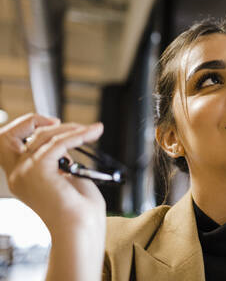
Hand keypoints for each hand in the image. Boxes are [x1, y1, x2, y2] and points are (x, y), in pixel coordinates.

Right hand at [0, 113, 105, 233]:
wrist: (82, 228)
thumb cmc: (79, 210)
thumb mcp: (65, 176)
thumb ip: (59, 158)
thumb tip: (64, 140)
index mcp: (22, 177)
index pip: (8, 144)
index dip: (27, 128)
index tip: (53, 124)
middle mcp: (18, 175)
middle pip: (7, 135)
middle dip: (31, 120)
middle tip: (59, 121)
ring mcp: (25, 173)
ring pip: (42, 135)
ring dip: (70, 128)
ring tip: (92, 131)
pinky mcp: (39, 171)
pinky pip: (58, 142)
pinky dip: (78, 134)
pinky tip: (93, 132)